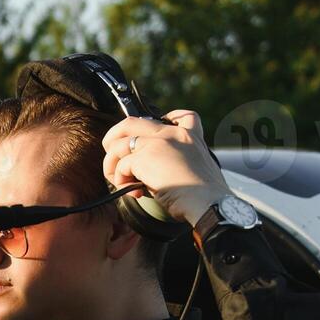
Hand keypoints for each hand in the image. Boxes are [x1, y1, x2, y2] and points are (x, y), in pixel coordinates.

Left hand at [101, 111, 231, 227]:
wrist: (210, 203)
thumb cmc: (205, 197)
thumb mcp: (198, 170)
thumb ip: (178, 162)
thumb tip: (151, 174)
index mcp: (190, 137)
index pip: (181, 115)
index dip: (162, 121)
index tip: (152, 135)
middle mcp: (173, 133)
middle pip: (131, 122)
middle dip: (113, 137)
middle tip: (110, 152)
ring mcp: (158, 143)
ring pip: (119, 144)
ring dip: (112, 165)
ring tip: (119, 182)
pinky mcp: (145, 158)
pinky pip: (121, 165)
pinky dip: (120, 180)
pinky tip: (133, 193)